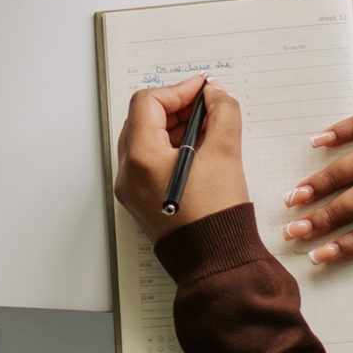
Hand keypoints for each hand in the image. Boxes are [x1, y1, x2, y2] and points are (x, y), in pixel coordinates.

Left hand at [114, 75, 249, 227]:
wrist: (215, 261)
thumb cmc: (217, 216)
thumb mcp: (225, 153)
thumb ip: (222, 113)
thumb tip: (214, 94)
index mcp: (141, 158)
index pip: (148, 103)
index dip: (178, 91)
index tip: (203, 90)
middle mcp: (128, 173)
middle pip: (142, 120)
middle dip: (175, 108)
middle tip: (206, 106)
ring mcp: (131, 189)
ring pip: (144, 140)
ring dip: (172, 127)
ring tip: (206, 129)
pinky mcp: (140, 201)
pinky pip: (147, 162)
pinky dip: (169, 149)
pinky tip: (197, 151)